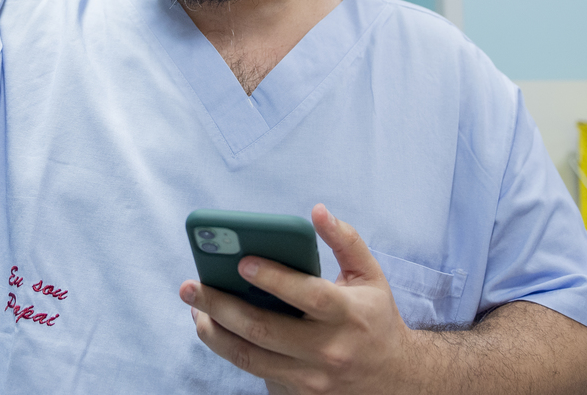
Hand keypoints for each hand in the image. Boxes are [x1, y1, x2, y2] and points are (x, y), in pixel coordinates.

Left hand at [181, 204, 414, 393]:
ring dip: (215, 333)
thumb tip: (317, 211)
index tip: (241, 261)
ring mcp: (312, 378)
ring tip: (195, 310)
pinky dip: (231, 351)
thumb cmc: (375, 317)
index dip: (273, 279)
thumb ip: (345, 240)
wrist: (394, 377)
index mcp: (348, 314)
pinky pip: (256, 372)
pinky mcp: (299, 394)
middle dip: (221, 306)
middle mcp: (329, 350)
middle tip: (192, 286)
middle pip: (265, 330)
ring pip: (251, 358)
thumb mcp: (370, 275)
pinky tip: (214, 329)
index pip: (307, 296)